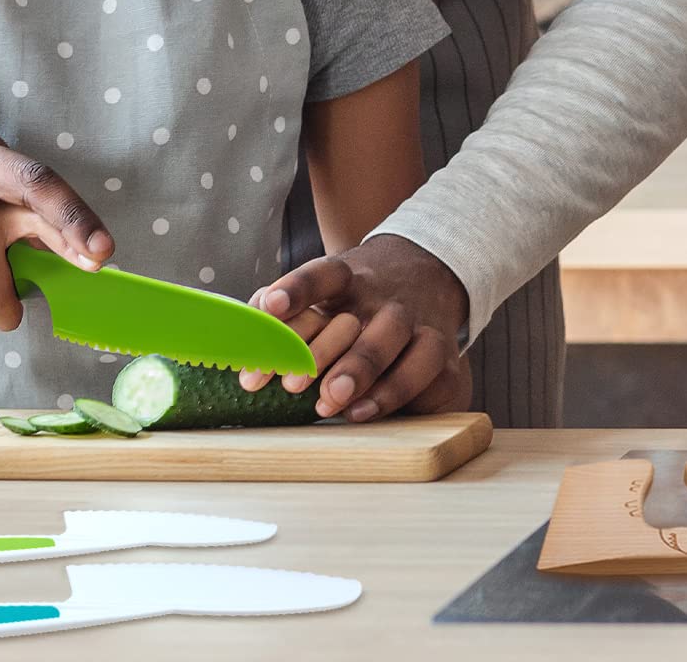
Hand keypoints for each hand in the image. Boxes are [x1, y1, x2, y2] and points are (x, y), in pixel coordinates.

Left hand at [239, 234, 471, 420]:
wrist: (427, 276)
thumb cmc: (358, 298)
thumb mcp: (327, 292)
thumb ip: (289, 312)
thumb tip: (245, 334)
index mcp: (347, 276)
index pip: (320, 275)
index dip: (294, 289)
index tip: (269, 306)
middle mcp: (380, 295)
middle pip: (355, 319)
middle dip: (323, 351)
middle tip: (293, 384)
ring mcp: (414, 320)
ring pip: (391, 340)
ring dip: (359, 371)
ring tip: (327, 402)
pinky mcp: (441, 351)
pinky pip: (422, 372)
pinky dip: (391, 393)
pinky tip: (361, 411)